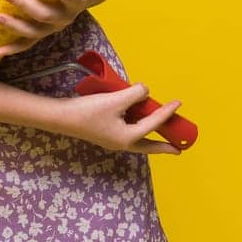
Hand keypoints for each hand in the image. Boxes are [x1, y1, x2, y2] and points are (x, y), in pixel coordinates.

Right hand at [49, 83, 183, 154]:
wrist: (62, 117)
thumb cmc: (89, 111)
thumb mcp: (117, 100)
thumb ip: (136, 94)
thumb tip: (145, 92)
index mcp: (128, 138)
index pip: (153, 123)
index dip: (167, 112)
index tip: (178, 104)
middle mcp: (122, 142)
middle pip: (148, 146)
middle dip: (163, 147)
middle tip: (178, 149)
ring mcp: (113, 139)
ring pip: (138, 139)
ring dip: (151, 136)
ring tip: (161, 132)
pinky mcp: (105, 133)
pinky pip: (128, 132)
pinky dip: (137, 127)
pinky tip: (137, 117)